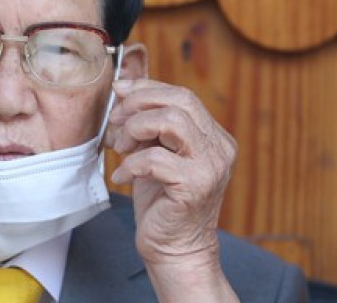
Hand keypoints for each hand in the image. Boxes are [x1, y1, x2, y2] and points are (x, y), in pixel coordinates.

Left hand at [105, 79, 235, 266]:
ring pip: (171, 121)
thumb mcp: (154, 153)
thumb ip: (147, 124)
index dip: (147, 88)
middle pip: (180, 101)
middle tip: (116, 121)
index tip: (120, 91)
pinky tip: (123, 176)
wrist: (175, 249)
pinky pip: (155, 159)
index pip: (183, 95)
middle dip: (139, 103)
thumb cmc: (162, 203)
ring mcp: (211, 167)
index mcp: (213, 137)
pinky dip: (131, 164)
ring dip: (135, 129)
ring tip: (121, 148)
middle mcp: (219, 148)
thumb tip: (124, 87)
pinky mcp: (195, 186)